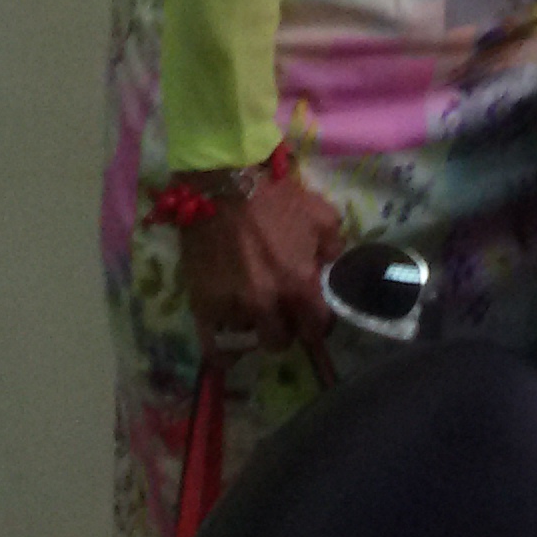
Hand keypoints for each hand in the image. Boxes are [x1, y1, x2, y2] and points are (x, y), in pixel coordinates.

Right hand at [178, 170, 343, 351]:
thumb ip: (333, 247)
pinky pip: (214, 343)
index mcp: (299, 283)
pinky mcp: (203, 304)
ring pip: (249, 340)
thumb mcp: (321, 215)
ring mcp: (232, 306)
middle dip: (286, 330)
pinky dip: (222, 351)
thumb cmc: (274, 198)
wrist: (223, 184)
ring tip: (254, 319)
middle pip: (281, 340)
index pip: (317, 326)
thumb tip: (330, 267)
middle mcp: (267, 302)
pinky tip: (228, 352)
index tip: (315, 318)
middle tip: (283, 316)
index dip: (319, 324)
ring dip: (254, 331)